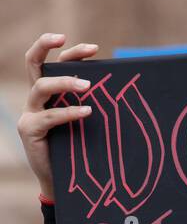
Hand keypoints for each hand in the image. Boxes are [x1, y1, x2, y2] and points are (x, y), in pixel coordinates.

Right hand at [17, 33, 99, 198]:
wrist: (62, 183)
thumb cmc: (77, 150)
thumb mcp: (84, 123)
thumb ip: (90, 105)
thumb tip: (120, 90)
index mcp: (47, 94)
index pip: (52, 63)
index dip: (70, 52)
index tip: (95, 48)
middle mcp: (35, 99)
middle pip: (34, 63)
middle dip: (46, 45)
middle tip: (68, 40)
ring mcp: (30, 113)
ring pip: (41, 86)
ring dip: (66, 82)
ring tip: (89, 86)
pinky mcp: (30, 130)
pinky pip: (50, 116)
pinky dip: (69, 112)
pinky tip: (87, 112)